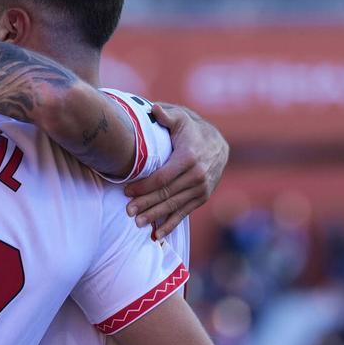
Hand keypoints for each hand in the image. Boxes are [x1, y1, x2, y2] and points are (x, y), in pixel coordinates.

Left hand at [125, 104, 228, 238]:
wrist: (217, 142)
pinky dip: (171, 224)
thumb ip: (166, 117)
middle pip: (167, 194)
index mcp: (189, 158)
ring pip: (174, 206)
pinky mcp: (202, 197)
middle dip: (146, 204)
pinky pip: (185, 213)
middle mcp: (198, 175)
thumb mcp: (180, 119)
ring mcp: (201, 189)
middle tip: (127, 212)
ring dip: (155, 216)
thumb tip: (154, 109)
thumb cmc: (191, 130)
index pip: (162, 177)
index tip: (126, 191)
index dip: (144, 186)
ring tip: (137, 223)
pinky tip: (157, 235)